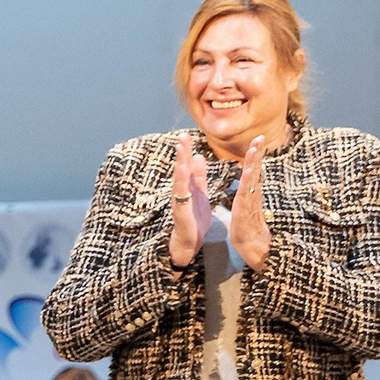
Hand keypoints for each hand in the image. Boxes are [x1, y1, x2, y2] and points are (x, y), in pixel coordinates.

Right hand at [168, 143, 209, 265]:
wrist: (189, 243)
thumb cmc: (194, 220)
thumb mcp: (200, 193)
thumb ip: (199, 176)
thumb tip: (198, 155)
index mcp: (188, 188)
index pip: (186, 167)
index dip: (186, 152)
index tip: (185, 136)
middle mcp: (181, 193)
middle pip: (180, 171)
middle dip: (181, 154)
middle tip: (181, 137)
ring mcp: (180, 203)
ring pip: (179, 182)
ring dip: (180, 167)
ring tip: (181, 153)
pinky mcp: (181, 214)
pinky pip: (182, 198)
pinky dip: (183, 187)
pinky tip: (184, 178)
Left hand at [231, 138, 270, 272]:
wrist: (251, 247)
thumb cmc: (247, 228)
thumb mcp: (246, 206)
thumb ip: (249, 193)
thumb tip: (251, 182)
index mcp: (251, 192)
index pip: (253, 169)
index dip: (255, 154)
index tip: (257, 139)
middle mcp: (253, 194)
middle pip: (255, 169)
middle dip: (257, 153)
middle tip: (260, 137)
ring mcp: (250, 201)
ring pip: (252, 178)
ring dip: (253, 162)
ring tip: (255, 147)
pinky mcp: (245, 210)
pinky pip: (247, 193)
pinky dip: (248, 180)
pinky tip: (248, 169)